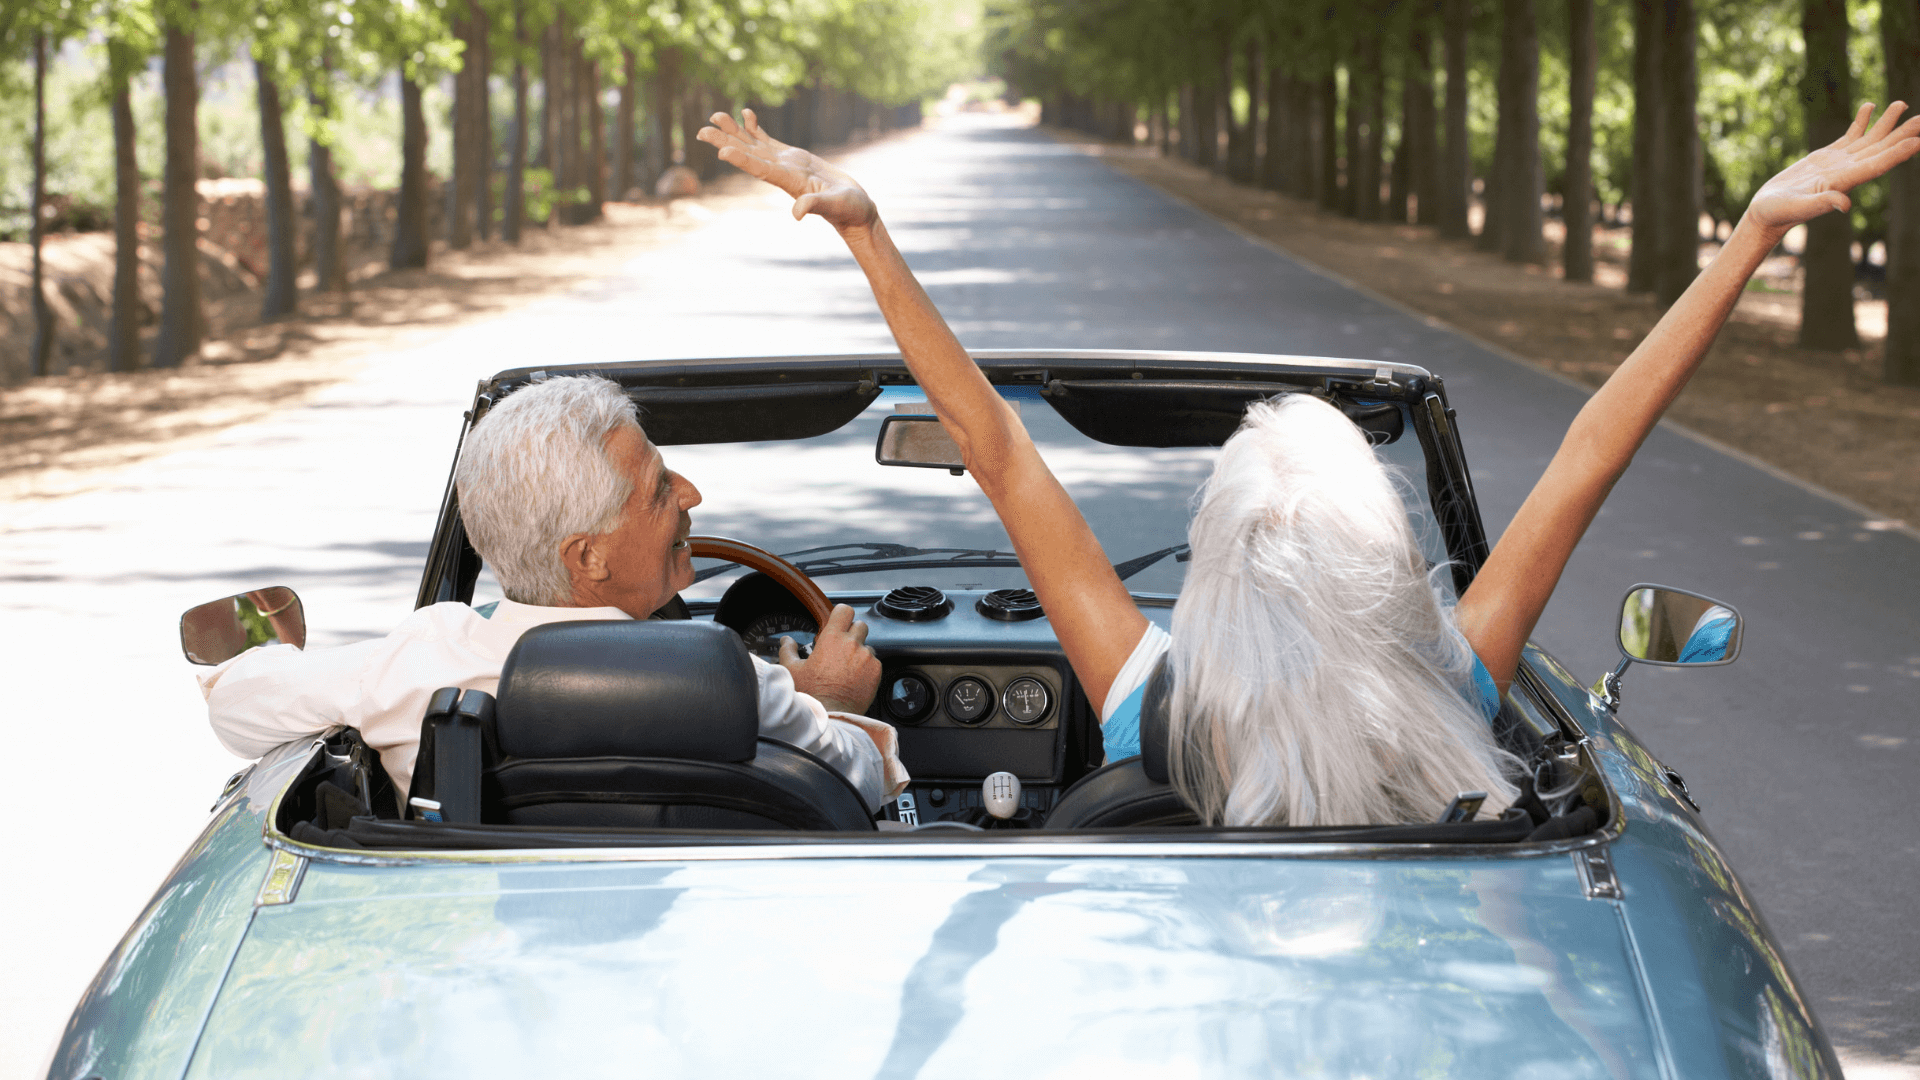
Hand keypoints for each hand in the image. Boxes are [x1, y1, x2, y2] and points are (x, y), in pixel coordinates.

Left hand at [697, 109, 878, 232]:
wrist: (854, 209)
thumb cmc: (848, 209)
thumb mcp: (834, 206)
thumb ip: (816, 206)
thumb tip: (797, 213)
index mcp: (789, 183)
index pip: (761, 170)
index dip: (742, 160)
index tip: (721, 151)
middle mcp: (781, 173)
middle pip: (748, 155)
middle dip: (725, 142)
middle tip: (701, 131)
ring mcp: (784, 164)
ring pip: (753, 145)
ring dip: (734, 131)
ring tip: (715, 115)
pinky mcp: (792, 158)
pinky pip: (767, 140)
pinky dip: (755, 127)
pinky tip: (744, 114)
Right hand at [780, 603, 880, 713]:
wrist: (829, 715)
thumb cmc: (811, 694)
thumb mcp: (792, 670)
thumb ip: (788, 650)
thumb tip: (786, 641)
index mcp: (832, 638)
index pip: (845, 610)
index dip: (841, 615)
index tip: (837, 623)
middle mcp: (852, 644)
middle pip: (860, 625)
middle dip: (852, 633)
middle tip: (842, 647)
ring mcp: (867, 658)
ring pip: (868, 646)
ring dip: (860, 652)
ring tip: (847, 667)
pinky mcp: (876, 672)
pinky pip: (874, 663)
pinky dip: (867, 668)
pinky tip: (855, 678)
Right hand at [1745, 101, 1919, 236]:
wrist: (1766, 213)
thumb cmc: (1778, 213)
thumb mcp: (1797, 208)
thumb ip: (1820, 204)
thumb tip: (1845, 204)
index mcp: (1842, 182)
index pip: (1876, 166)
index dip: (1897, 153)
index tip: (1918, 140)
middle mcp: (1846, 172)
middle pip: (1879, 150)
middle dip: (1901, 135)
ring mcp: (1838, 163)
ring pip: (1868, 140)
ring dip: (1886, 123)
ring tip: (1902, 104)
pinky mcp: (1825, 158)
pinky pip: (1849, 136)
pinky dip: (1861, 121)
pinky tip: (1870, 107)